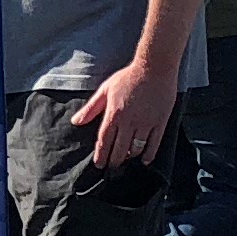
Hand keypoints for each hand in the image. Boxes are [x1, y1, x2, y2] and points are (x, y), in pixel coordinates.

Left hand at [71, 54, 179, 173]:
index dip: (101, 156)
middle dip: (114, 161)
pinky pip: (154, 144)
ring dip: (130, 157)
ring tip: (126, 160)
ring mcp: (145, 123)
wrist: (154, 68)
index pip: (104, 141)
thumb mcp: (105, 90)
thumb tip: (76, 122)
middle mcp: (129, 122)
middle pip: (120, 149)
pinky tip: (145, 160)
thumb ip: (91, 108)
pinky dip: (149, 155)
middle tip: (112, 167)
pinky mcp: (160, 122)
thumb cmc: (128, 77)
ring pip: (136, 149)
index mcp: (114, 114)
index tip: (99, 165)